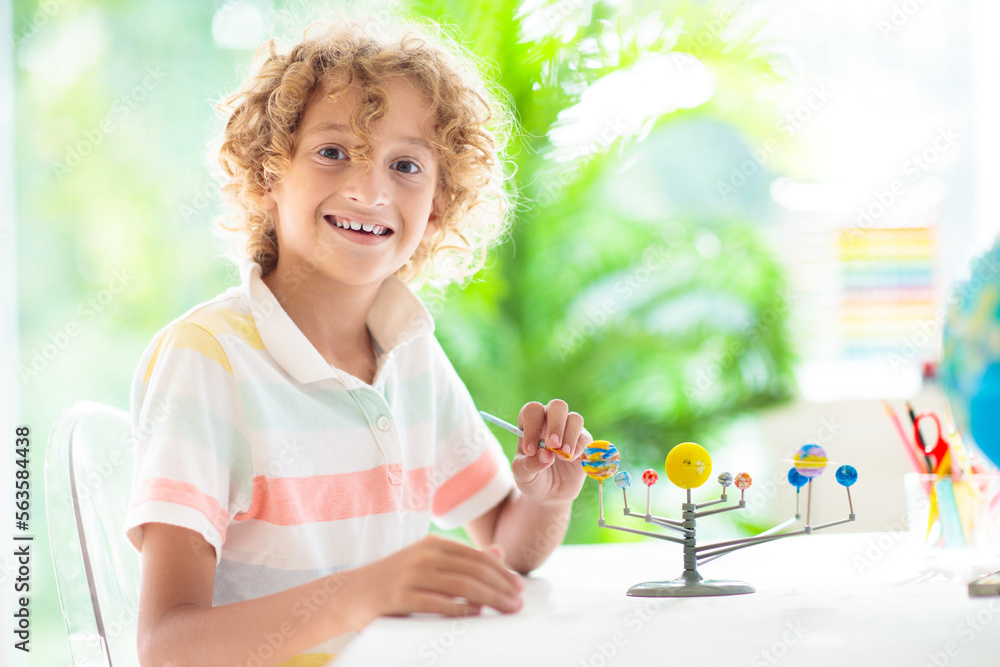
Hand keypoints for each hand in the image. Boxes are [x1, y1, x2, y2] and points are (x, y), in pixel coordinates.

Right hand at [345, 535, 522, 624]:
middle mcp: (424, 555)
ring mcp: (411, 574)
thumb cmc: (394, 580)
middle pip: (473, 570)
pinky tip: (474, 614)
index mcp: (433, 544)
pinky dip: (457, 608)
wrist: (350, 593)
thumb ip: (462, 559)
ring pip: (461, 585)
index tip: (519, 586)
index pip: (476, 557)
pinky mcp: (399, 596)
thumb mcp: (428, 563)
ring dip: (489, 598)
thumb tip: (499, 553)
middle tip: (519, 602)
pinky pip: (435, 602)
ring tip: (506, 609)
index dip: (501, 572)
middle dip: (501, 587)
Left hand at [512, 399, 589, 502]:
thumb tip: (546, 455)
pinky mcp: (583, 444)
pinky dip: (579, 447)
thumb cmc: (532, 478)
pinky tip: (570, 459)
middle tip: (552, 444)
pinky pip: (585, 437)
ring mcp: (569, 431)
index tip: (530, 450)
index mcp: (531, 424)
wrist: (549, 494)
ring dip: (569, 435)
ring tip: (563, 454)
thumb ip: (530, 465)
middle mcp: (551, 422)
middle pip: (557, 406)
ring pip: (575, 418)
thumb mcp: (523, 475)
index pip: (533, 411)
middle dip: (556, 424)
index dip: (532, 426)